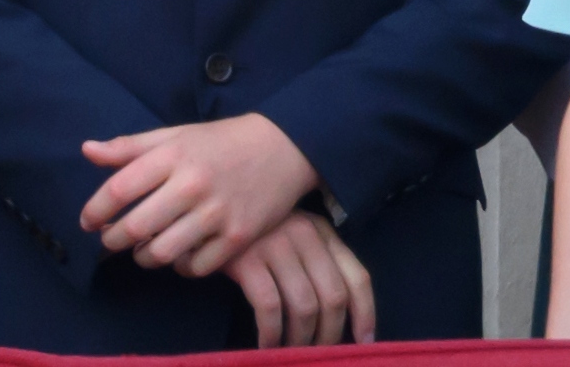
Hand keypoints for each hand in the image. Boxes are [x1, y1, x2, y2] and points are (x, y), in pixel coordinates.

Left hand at [80, 113, 316, 274]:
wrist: (284, 148)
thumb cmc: (221, 142)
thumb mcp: (175, 136)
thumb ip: (129, 147)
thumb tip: (87, 150)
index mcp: (173, 156)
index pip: (120, 190)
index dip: (95, 211)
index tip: (87, 222)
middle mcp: (193, 185)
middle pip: (136, 228)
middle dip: (113, 239)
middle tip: (109, 240)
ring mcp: (217, 214)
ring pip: (163, 253)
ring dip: (143, 258)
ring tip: (141, 251)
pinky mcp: (239, 237)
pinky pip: (196, 267)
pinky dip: (180, 267)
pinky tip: (178, 256)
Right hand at [222, 212, 375, 347]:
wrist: (204, 216)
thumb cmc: (253, 236)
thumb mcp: (293, 239)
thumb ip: (318, 265)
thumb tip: (339, 318)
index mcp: (322, 231)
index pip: (358, 277)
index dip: (365, 314)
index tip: (363, 343)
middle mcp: (304, 234)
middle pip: (333, 296)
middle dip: (330, 334)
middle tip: (320, 354)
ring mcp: (275, 244)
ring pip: (305, 306)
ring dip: (301, 339)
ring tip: (293, 352)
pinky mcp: (246, 258)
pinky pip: (270, 307)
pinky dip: (272, 334)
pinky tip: (267, 346)